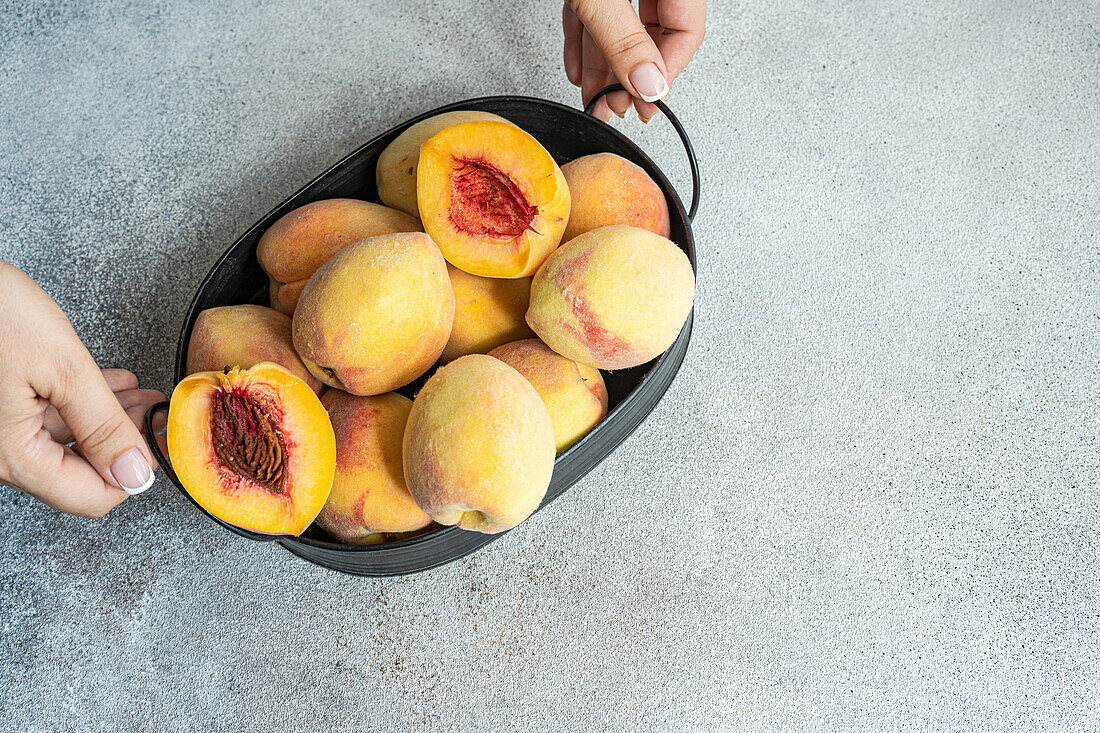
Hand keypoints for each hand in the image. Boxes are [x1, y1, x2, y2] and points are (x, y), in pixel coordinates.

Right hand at [0, 261, 164, 516]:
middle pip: (80, 473)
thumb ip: (103, 424)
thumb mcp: (62, 367)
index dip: (134, 472)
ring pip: (65, 446)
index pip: (90, 498)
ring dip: (108, 421)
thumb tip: (135, 473)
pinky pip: (43, 423)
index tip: (159, 440)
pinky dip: (80, 407)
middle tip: (158, 413)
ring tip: (141, 396)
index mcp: (12, 457)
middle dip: (125, 441)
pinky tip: (108, 387)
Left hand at [563, 0, 705, 121]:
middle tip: (618, 106)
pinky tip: (579, 70)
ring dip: (603, 69)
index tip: (646, 103)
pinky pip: (597, 15)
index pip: (687, 31)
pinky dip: (585, 43)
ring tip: (593, 98)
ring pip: (621, 30)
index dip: (665, 73)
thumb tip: (646, 83)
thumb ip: (624, 38)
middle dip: (629, 78)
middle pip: (654, 35)